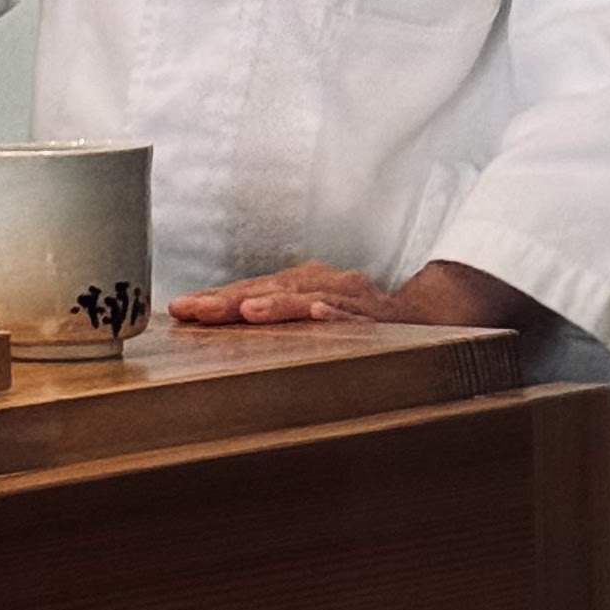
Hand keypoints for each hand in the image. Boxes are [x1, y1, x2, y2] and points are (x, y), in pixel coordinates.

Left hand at [169, 263, 398, 325]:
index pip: (252, 290)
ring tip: (248, 311)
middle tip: (197, 310)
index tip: (180, 309)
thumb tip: (216, 325)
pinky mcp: (382, 320)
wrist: (430, 317)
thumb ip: (272, 320)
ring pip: (311, 299)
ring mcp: (353, 301)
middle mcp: (326, 284)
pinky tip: (320, 316)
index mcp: (304, 284)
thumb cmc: (358, 319)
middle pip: (272, 289)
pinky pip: (358, 318)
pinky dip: (339, 316)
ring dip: (279, 304)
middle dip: (232, 300)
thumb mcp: (312, 314)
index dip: (216, 298)